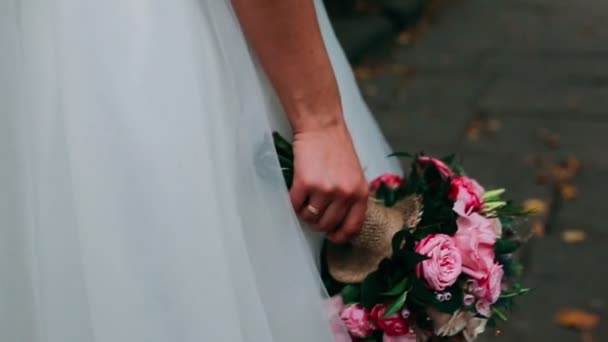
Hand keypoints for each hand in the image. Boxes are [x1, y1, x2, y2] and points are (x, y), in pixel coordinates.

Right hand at [289, 125, 368, 242]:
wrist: (322, 127)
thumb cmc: (337, 149)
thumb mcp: (355, 176)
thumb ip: (351, 199)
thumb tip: (339, 224)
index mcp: (360, 193)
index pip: (352, 227)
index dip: (340, 236)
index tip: (332, 235)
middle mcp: (345, 194)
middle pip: (327, 225)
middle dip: (318, 222)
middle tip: (314, 210)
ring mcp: (325, 189)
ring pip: (310, 218)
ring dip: (305, 212)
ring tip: (306, 199)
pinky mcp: (305, 183)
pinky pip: (296, 205)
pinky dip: (294, 202)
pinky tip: (298, 190)